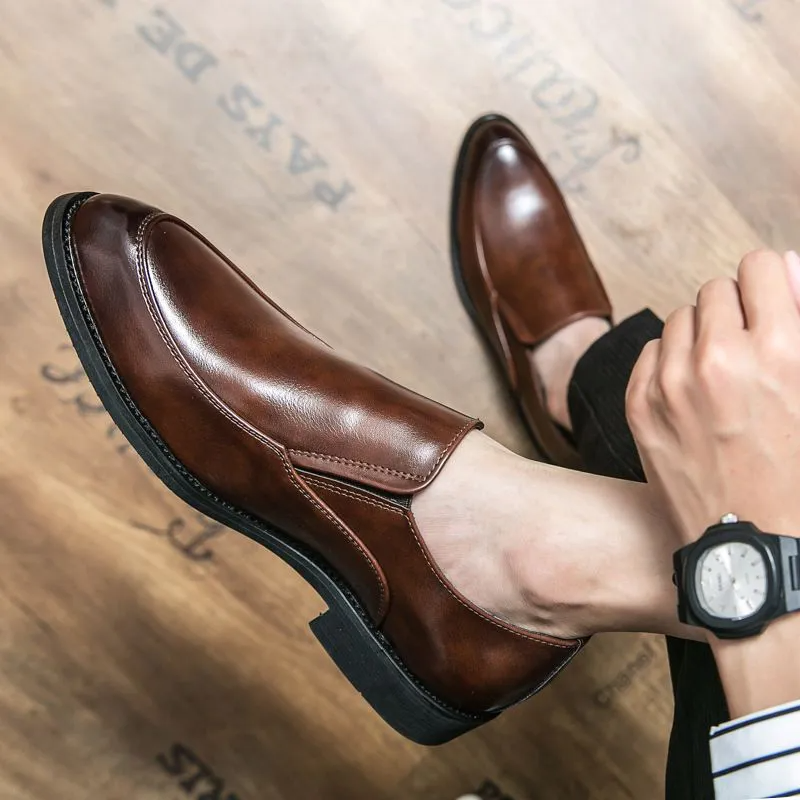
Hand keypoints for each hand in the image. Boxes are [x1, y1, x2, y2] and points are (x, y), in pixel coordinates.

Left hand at [625, 249, 799, 544]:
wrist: (757, 550)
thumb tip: (786, 264)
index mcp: (781, 351)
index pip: (761, 266)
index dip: (770, 284)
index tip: (771, 305)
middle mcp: (718, 359)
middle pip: (715, 290)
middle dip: (735, 311)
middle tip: (749, 350)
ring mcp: (670, 384)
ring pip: (679, 318)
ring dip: (700, 334)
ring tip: (721, 374)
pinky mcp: (639, 407)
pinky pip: (651, 351)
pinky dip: (670, 361)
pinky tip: (691, 392)